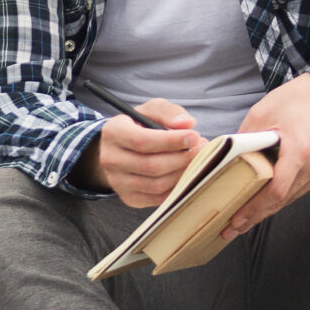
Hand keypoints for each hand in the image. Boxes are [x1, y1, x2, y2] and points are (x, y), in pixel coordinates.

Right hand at [74, 97, 202, 207]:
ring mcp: (118, 182)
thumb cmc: (139, 127)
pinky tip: (186, 173)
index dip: (171, 141)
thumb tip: (187, 124)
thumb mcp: (150, 111)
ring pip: (157, 184)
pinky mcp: (129, 198)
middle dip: (182, 158)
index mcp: (113, 133)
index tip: (194, 136)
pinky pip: (160, 199)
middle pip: (152, 165)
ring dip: (183, 173)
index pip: (142, 141)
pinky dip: (178, 187)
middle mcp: (110, 160)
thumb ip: (168, 112)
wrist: (120, 150)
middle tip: (199, 148)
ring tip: (195, 159)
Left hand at [222, 74, 309, 239]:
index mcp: (300, 150)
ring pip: (291, 197)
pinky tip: (264, 202)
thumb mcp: (262, 112)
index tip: (235, 220)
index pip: (276, 190)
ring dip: (267, 209)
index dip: (254, 209)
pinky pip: (300, 189)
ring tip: (242, 220)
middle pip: (282, 199)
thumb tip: (224, 160)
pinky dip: (282, 196)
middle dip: (255, 216)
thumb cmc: (297, 99)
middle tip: (230, 229)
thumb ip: (244, 139)